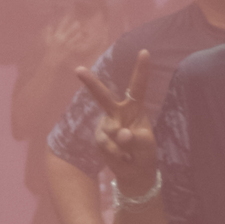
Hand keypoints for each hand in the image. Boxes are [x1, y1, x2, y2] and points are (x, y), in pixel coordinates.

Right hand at [44, 14, 100, 70]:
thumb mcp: (48, 41)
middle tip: (78, 23)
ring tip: (81, 32)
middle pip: (68, 31)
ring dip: (77, 35)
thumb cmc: (49, 50)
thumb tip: (48, 26)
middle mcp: (61, 39)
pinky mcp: (69, 50)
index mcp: (56, 36)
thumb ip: (48, 33)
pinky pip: (75, 46)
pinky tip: (83, 41)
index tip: (69, 15)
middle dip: (73, 27)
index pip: (61, 26)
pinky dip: (79, 44)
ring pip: (73, 38)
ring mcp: (65, 45)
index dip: (65, 20)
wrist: (51, 61)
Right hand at [76, 49, 157, 194]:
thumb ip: (135, 138)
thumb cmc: (144, 151)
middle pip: (103, 96)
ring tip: (130, 153)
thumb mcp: (146, 144)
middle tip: (78, 70)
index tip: (145, 51)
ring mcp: (106, 124)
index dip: (141, 70)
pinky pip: (106, 143)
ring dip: (122, 144)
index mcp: (135, 107)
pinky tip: (123, 157)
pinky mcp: (99, 138)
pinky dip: (116, 153)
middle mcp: (118, 112)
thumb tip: (121, 134)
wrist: (134, 172)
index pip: (138, 87)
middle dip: (90, 83)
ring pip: (110, 129)